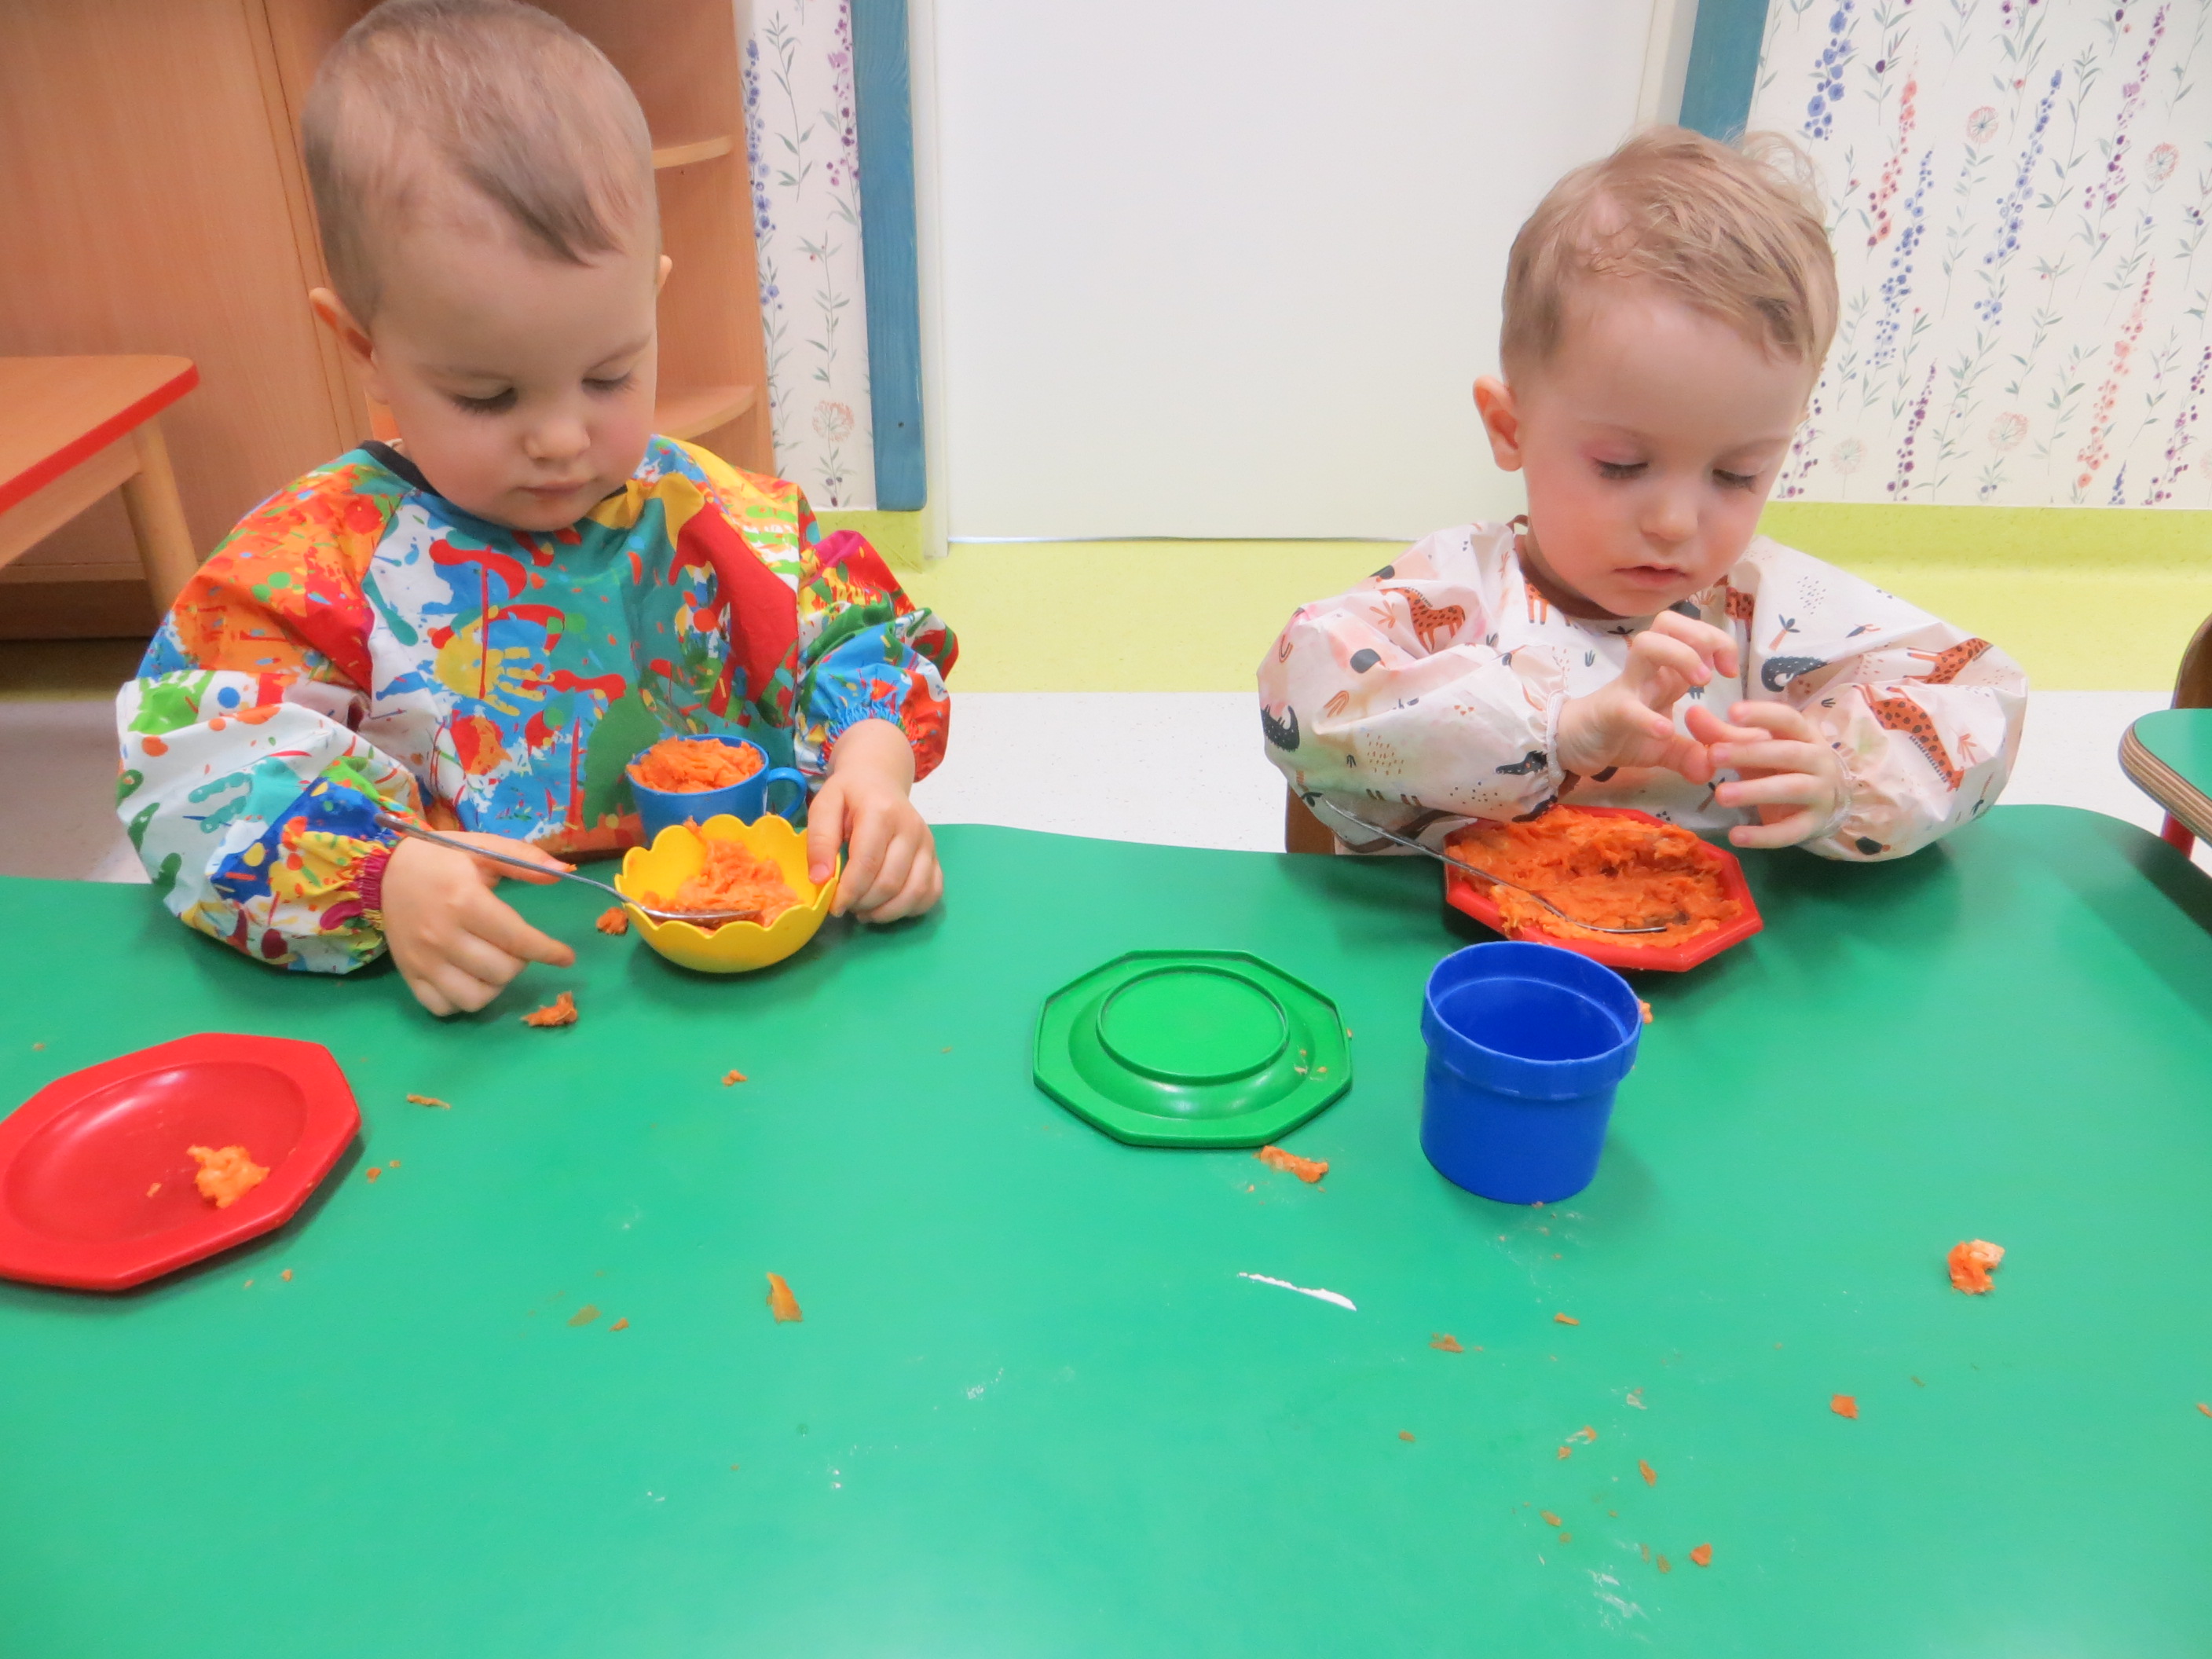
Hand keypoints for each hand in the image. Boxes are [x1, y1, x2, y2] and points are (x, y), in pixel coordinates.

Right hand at [380, 831, 575, 1015]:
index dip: (549, 951)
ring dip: (495, 986)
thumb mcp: (482, 847)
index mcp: (464, 901)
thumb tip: (563, 872)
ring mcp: (422, 960)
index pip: (518, 939)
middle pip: (501, 972)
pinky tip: (469, 979)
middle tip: (517, 947)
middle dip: (521, 962)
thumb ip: (523, 860)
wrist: (384, 869)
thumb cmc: (441, 858)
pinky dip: (461, 1000)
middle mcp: (442, 935)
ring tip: (495, 964)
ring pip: (474, 998)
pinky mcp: (408, 974)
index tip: (566, 957)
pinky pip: (442, 1007)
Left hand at [804, 719, 941, 921]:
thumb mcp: (824, 806)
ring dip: (887, 912)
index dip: (849, 892)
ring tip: (865, 911)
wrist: (880, 779)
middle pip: (891, 883)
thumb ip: (820, 841)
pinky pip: (932, 892)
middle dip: (865, 904)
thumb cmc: (850, 795)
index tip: (834, 905)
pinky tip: (888, 907)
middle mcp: (911, 829)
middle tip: (846, 906)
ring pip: (915, 892)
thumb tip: (820, 880)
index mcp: (882, 813)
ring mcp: (927, 844)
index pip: (868, 864)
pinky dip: (911, 908)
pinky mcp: (935, 856)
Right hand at [1556, 611, 1739, 780]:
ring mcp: (1627, 687)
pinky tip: (1664, 731)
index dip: (1718, 640)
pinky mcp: (1610, 711)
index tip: (1731, 671)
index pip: (1691, 632)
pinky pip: (1628, 707)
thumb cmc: (1621, 734)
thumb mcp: (1664, 748)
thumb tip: (1712, 769)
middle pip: (1668, 622)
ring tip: (1700, 684)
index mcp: (1665, 673)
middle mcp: (1647, 671)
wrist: (1573, 745)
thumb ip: (1690, 755)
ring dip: (1680, 655)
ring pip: (1647, 645)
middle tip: (1715, 672)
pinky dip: (1649, 718)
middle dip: (1701, 636)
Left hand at [1687, 701, 1849, 848]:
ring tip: (1720, 796)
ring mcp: (1820, 793)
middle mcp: (1818, 760)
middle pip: (1787, 753)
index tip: (1731, 711)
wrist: (1825, 803)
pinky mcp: (1813, 824)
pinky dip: (1764, 836)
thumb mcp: (1755, 747)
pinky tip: (1736, 837)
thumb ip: (1723, 733)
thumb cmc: (1781, 766)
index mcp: (1803, 734)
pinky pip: (1790, 831)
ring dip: (1755, 792)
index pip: (1786, 718)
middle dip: (1749, 754)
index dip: (1761, 714)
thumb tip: (1692, 712)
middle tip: (1713, 754)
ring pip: (1791, 789)